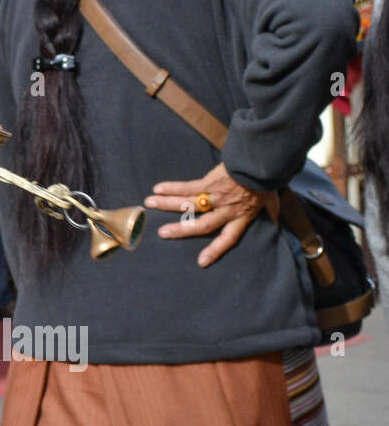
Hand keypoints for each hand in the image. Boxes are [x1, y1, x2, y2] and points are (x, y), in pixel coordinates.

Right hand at [143, 162, 279, 267]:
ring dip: (168, 204)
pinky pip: (188, 187)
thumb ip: (271, 210)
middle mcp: (226, 210)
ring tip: (149, 205)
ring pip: (189, 204)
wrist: (262, 163)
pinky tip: (158, 189)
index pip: (228, 238)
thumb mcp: (272, 199)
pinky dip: (172, 188)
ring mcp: (216, 197)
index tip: (201, 262)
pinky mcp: (209, 182)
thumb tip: (277, 220)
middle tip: (162, 233)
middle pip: (202, 225)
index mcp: (241, 217)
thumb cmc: (266, 181)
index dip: (215, 250)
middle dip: (181, 230)